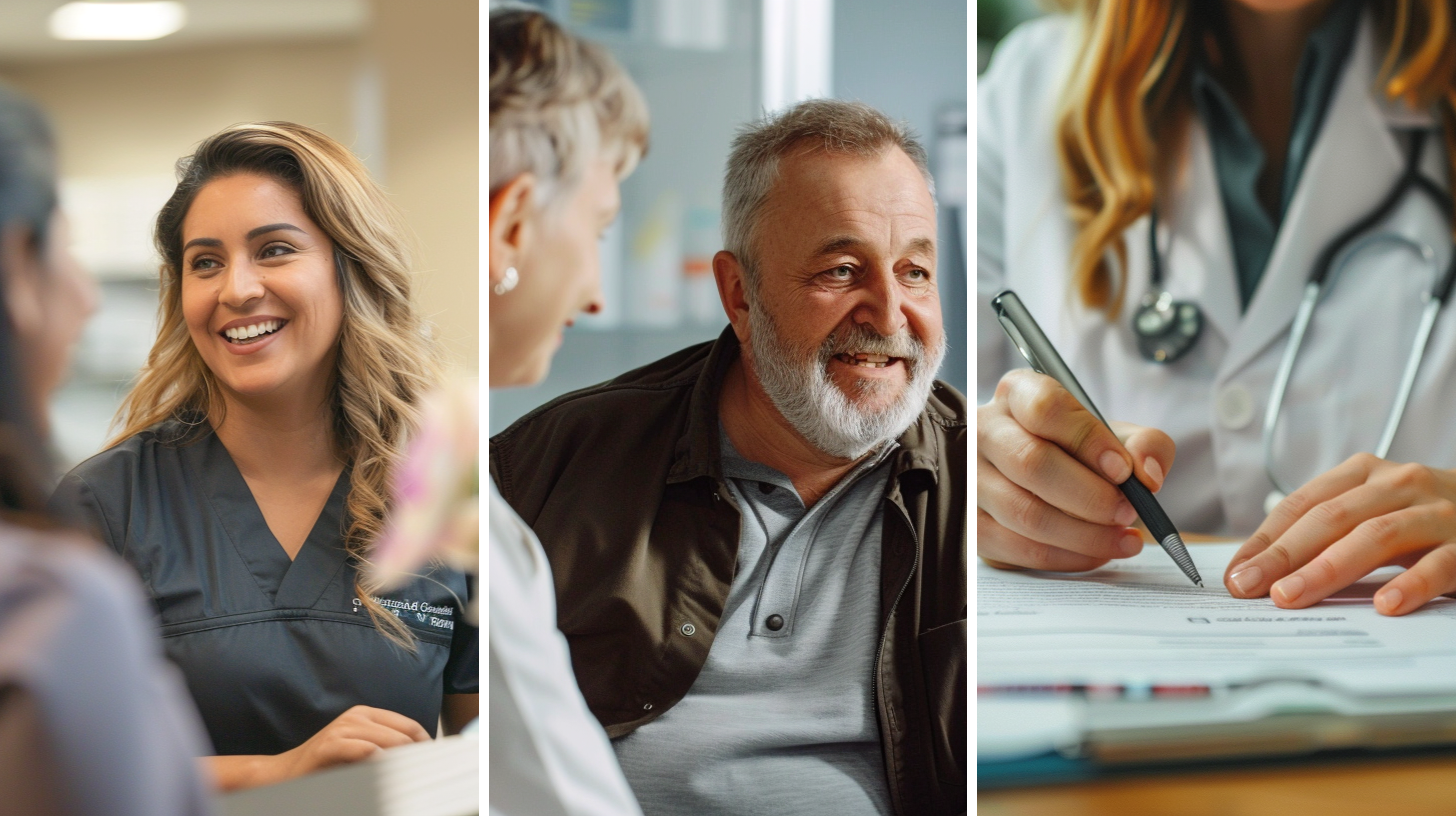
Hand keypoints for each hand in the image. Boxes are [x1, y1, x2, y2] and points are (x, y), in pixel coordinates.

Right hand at [275, 705, 430, 779]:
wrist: (284, 773)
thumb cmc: (326, 766)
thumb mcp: (360, 752)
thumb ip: (385, 749)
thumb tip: (418, 758)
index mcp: (366, 715)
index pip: (410, 726)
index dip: (426, 744)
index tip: (436, 761)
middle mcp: (356, 717)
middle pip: (403, 733)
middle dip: (419, 753)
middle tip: (429, 771)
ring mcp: (342, 728)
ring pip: (388, 740)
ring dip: (404, 758)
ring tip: (413, 773)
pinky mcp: (330, 745)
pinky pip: (365, 750)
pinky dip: (381, 761)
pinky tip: (387, 771)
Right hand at [977, 369, 1174, 571]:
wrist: (1043, 481)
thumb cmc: (1079, 454)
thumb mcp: (1116, 436)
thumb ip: (1145, 444)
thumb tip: (1145, 475)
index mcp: (1018, 395)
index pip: (1046, 408)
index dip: (1088, 440)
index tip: (1123, 470)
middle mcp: (983, 431)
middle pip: (1031, 462)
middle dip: (1090, 496)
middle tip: (1127, 511)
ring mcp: (969, 479)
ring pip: (1024, 512)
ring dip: (1083, 534)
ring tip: (1121, 537)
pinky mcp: (971, 525)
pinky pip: (1017, 549)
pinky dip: (1066, 557)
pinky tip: (1096, 551)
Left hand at [1225, 453, 1455, 614]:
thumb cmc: (1423, 520)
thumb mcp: (1372, 513)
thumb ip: (1326, 533)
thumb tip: (1259, 571)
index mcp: (1364, 474)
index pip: (1301, 505)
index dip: (1264, 539)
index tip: (1235, 573)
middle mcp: (1399, 484)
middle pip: (1330, 518)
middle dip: (1283, 555)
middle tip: (1249, 587)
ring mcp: (1437, 512)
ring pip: (1375, 536)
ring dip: (1328, 569)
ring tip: (1292, 597)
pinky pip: (1439, 564)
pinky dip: (1410, 584)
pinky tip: (1383, 605)